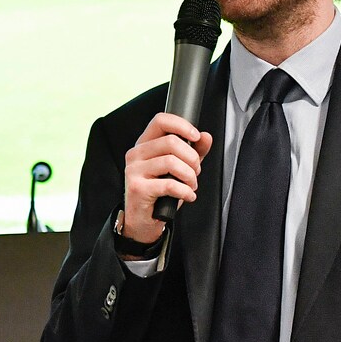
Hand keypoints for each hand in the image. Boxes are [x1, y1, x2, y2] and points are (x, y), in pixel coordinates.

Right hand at [122, 113, 212, 243]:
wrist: (143, 220)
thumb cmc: (159, 193)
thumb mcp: (179, 169)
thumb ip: (193, 151)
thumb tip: (206, 137)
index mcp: (145, 144)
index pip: (160, 121)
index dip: (181, 125)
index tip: (196, 136)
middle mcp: (136, 154)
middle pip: (170, 142)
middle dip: (192, 157)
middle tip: (196, 171)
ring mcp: (134, 171)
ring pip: (171, 162)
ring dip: (189, 176)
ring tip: (191, 185)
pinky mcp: (138, 188)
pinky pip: (169, 184)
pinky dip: (184, 191)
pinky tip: (188, 195)